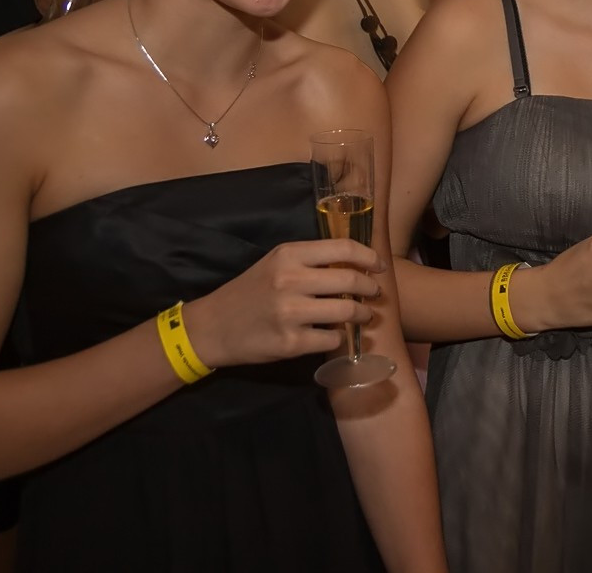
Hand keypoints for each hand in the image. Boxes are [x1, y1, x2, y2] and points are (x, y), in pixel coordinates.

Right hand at [184, 239, 385, 368]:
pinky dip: (339, 338)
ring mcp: (291, 313)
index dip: (369, 257)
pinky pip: (332, 339)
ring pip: (347, 312)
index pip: (344, 249)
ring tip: (364, 316)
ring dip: (363, 315)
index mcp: (289, 255)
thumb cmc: (250, 292)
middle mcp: (291, 281)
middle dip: (371, 289)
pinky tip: (335, 335)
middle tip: (375, 294)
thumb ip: (311, 261)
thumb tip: (356, 264)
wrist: (212, 327)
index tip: (378, 266)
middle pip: (351, 282)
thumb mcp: (276, 264)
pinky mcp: (291, 343)